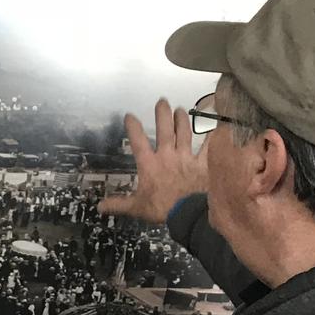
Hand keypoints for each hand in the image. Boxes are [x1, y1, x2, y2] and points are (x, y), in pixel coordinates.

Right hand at [98, 99, 207, 223]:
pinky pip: (208, 147)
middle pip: (164, 130)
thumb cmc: (161, 208)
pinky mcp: (202, 163)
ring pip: (184, 133)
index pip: (138, 141)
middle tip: (162, 101)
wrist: (188, 213)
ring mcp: (186, 158)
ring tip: (181, 110)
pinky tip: (215, 127)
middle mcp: (167, 156)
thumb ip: (118, 204)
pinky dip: (212, 137)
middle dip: (162, 114)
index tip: (130, 115)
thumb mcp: (136, 207)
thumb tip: (100, 207)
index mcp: (149, 164)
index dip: (133, 126)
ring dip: (182, 120)